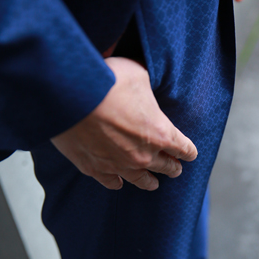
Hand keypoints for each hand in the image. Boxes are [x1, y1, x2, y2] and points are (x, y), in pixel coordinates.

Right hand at [51, 57, 197, 190]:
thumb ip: (147, 85)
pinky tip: (119, 183)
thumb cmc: (107, 81)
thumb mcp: (138, 74)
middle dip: (173, 167)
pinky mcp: (95, 168)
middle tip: (176, 169)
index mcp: (160, 132)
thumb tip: (146, 81)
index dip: (189, 151)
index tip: (190, 154)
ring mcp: (119, 165)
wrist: (69, 95)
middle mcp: (143, 154)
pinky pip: (112, 182)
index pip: (183, 148)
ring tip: (154, 184)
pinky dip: (117, 182)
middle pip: (166, 166)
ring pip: (141, 180)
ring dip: (150, 182)